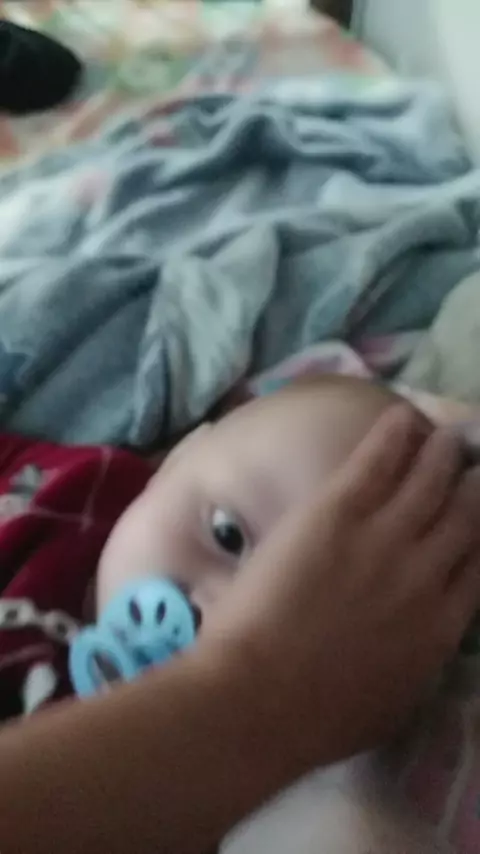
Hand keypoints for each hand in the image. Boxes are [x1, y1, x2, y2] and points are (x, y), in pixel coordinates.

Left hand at [204, 406, 479, 775]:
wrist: (260, 698)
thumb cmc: (318, 716)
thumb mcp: (395, 698)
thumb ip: (420, 655)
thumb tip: (427, 628)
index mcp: (442, 624)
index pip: (478, 560)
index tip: (477, 511)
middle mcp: (427, 572)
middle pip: (465, 512)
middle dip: (471, 483)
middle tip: (470, 464)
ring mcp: (386, 536)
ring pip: (431, 477)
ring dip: (441, 451)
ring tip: (444, 434)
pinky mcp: (340, 510)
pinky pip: (379, 459)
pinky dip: (396, 434)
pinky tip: (403, 416)